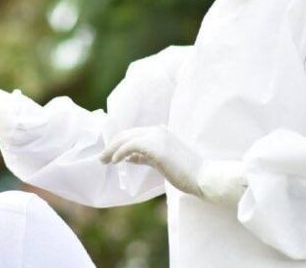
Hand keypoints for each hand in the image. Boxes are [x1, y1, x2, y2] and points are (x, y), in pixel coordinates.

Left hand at [100, 126, 245, 205]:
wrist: (203, 176)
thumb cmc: (186, 172)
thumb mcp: (162, 161)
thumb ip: (146, 157)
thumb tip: (129, 158)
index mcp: (160, 131)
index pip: (134, 134)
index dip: (119, 143)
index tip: (110, 154)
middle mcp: (157, 130)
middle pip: (127, 134)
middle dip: (112, 145)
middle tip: (102, 158)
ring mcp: (156, 136)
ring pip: (126, 138)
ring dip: (112, 149)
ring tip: (103, 160)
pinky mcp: (155, 146)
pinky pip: (130, 146)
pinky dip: (120, 152)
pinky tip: (115, 161)